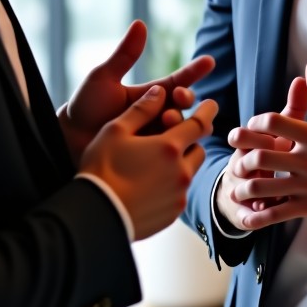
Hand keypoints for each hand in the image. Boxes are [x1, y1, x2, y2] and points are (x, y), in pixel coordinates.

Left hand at [58, 20, 214, 162]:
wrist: (69, 140)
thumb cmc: (85, 106)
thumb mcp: (104, 78)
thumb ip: (125, 55)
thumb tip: (140, 23)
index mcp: (150, 95)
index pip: (178, 81)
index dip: (194, 71)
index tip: (209, 61)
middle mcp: (156, 115)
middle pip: (184, 106)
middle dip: (186, 99)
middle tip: (180, 97)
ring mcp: (154, 136)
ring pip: (181, 129)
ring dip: (180, 121)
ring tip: (167, 119)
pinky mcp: (152, 158)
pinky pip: (171, 152)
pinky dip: (176, 145)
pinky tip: (174, 142)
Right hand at [80, 85, 218, 239]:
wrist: (96, 215)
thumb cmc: (102, 168)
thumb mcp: (116, 131)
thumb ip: (141, 109)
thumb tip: (160, 91)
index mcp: (169, 147)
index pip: (199, 124)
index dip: (207, 111)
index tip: (210, 104)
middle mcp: (180, 172)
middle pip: (198, 149)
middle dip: (190, 141)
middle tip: (173, 138)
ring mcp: (178, 196)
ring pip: (190, 173)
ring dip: (180, 164)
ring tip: (156, 164)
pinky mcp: (172, 214)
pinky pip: (179, 194)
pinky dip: (171, 186)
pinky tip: (148, 186)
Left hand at [230, 60, 306, 229]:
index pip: (274, 122)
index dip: (254, 123)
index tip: (251, 126)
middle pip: (261, 156)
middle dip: (241, 157)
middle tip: (235, 158)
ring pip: (265, 188)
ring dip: (244, 188)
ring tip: (237, 186)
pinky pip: (278, 214)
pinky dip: (258, 218)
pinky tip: (247, 217)